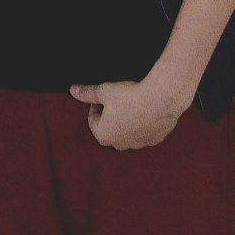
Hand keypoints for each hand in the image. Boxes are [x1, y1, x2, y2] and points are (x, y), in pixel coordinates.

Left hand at [70, 75, 191, 150]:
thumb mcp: (104, 91)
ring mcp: (138, 143)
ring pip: (128, 132)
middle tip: (118, 98)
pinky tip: (148, 108)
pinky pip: (145, 131)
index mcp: (104, 135)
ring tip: (133, 102)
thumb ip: (87, 93)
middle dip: (111, 115)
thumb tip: (73, 90)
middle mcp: (120, 144)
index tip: (104, 95)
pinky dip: (144, 122)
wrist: (161, 99)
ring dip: (127, 120)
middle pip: (110, 129)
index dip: (96, 105)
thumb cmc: (130, 96)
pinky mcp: (154, 139)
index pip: (93, 120)